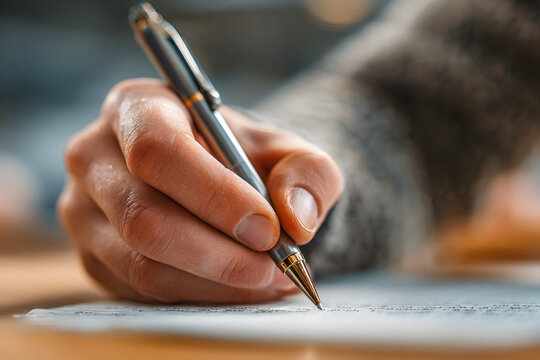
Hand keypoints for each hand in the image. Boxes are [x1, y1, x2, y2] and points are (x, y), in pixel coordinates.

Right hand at [58, 78, 342, 302]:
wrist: (212, 177)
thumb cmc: (241, 156)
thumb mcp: (284, 150)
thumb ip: (306, 172)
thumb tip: (295, 219)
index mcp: (136, 107)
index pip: (158, 151)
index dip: (215, 195)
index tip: (267, 228)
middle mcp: (95, 156)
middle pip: (145, 216)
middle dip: (220, 252)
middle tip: (275, 265)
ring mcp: (84, 210)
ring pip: (142, 263)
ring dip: (215, 280)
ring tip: (268, 278)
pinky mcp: (93, 254)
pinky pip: (142, 290)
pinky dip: (199, 295)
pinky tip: (237, 286)